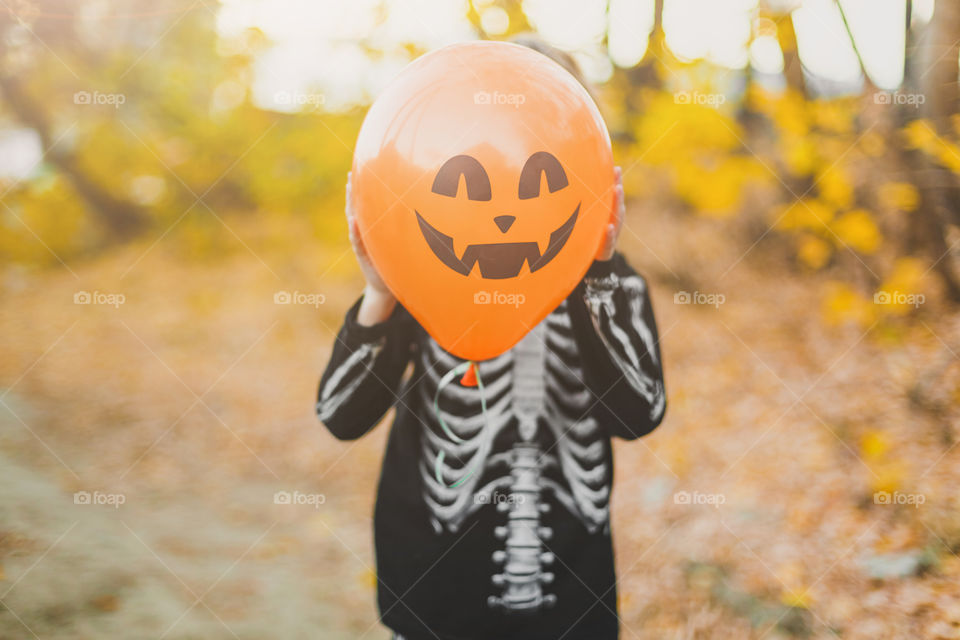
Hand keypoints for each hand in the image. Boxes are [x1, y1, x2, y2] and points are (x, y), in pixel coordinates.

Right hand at [346, 172, 396, 324]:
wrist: (387, 286)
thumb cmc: (397, 262)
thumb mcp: (402, 243)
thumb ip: (406, 229)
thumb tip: (430, 212)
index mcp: (375, 227)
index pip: (369, 204)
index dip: (366, 188)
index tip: (365, 170)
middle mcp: (365, 232)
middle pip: (357, 208)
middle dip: (353, 191)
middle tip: (350, 174)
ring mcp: (362, 242)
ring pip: (354, 220)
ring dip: (351, 205)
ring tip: (348, 189)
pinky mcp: (363, 255)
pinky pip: (358, 241)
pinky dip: (355, 232)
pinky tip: (354, 221)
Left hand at [596, 166, 624, 261]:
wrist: (591, 256)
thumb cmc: (589, 231)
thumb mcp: (589, 216)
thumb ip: (587, 201)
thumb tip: (574, 175)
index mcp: (609, 211)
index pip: (613, 194)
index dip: (615, 181)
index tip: (616, 168)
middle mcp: (613, 220)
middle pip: (617, 204)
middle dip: (617, 191)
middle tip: (617, 179)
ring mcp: (612, 233)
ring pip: (617, 218)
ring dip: (617, 204)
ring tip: (617, 191)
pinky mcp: (607, 248)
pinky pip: (609, 241)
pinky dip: (610, 234)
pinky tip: (609, 227)